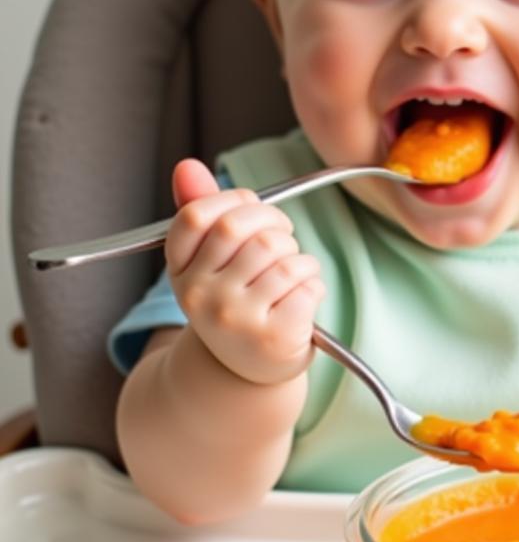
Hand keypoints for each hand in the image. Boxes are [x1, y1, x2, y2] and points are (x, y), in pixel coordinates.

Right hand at [165, 158, 323, 384]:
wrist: (247, 375)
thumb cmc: (236, 304)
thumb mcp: (211, 262)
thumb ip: (202, 210)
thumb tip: (187, 166)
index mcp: (181, 272)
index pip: (196, 216)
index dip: (233, 202)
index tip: (251, 211)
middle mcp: (199, 296)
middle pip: (243, 229)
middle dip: (275, 225)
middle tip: (284, 240)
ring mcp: (234, 319)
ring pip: (281, 254)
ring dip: (300, 259)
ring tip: (293, 276)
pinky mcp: (272, 336)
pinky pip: (306, 283)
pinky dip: (314, 284)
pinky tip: (303, 299)